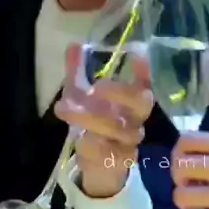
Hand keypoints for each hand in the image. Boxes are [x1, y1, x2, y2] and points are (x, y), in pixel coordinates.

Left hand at [55, 44, 153, 197]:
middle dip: (120, 92)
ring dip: (90, 118)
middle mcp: (136, 117)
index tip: (137, 54)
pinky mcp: (121, 160)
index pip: (144, 82)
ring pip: (118, 128)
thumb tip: (73, 44)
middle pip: (140, 102)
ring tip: (64, 108)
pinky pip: (108, 152)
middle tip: (96, 85)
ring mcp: (131, 139)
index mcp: (132, 99)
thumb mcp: (82, 96)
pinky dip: (92, 145)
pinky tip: (80, 139)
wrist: (101, 164)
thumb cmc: (94, 122)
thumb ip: (78, 71)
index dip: (144, 70)